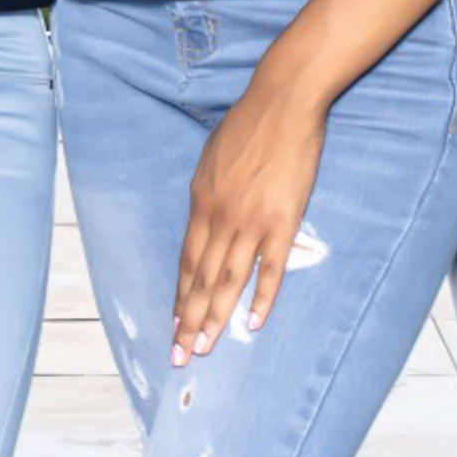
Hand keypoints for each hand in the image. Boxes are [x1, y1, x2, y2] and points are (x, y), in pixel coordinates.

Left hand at [173, 63, 330, 362]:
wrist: (283, 101)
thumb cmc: (248, 124)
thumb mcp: (212, 158)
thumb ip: (207, 194)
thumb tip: (203, 220)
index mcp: (201, 202)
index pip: (186, 260)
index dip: (180, 294)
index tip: (172, 323)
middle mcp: (220, 217)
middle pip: (201, 278)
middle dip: (187, 319)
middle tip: (179, 355)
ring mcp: (251, 221)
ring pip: (228, 280)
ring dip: (214, 318)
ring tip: (204, 348)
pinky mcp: (283, 221)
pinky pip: (271, 268)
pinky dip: (261, 297)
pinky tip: (253, 322)